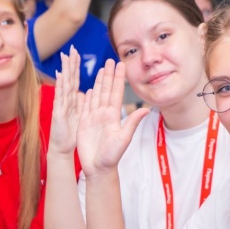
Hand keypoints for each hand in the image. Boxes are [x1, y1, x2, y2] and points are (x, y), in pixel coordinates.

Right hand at [49, 46, 83, 155]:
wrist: (68, 153)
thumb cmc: (83, 141)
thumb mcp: (92, 123)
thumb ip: (91, 107)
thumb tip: (88, 93)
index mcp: (83, 104)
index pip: (86, 84)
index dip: (84, 70)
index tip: (83, 56)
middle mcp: (73, 103)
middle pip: (74, 80)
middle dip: (74, 64)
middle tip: (74, 48)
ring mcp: (65, 107)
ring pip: (67, 85)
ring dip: (67, 70)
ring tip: (67, 55)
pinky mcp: (60, 114)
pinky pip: (61, 98)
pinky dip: (61, 86)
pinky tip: (61, 75)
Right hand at [76, 59, 147, 176]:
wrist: (98, 168)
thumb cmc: (112, 156)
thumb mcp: (123, 138)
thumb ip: (132, 123)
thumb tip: (146, 109)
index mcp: (114, 116)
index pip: (116, 92)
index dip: (118, 78)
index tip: (120, 64)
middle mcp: (104, 114)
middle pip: (106, 90)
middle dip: (108, 75)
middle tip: (109, 60)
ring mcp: (93, 118)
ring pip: (96, 95)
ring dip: (98, 82)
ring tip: (100, 69)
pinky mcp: (84, 123)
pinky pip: (84, 106)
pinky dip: (85, 96)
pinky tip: (87, 88)